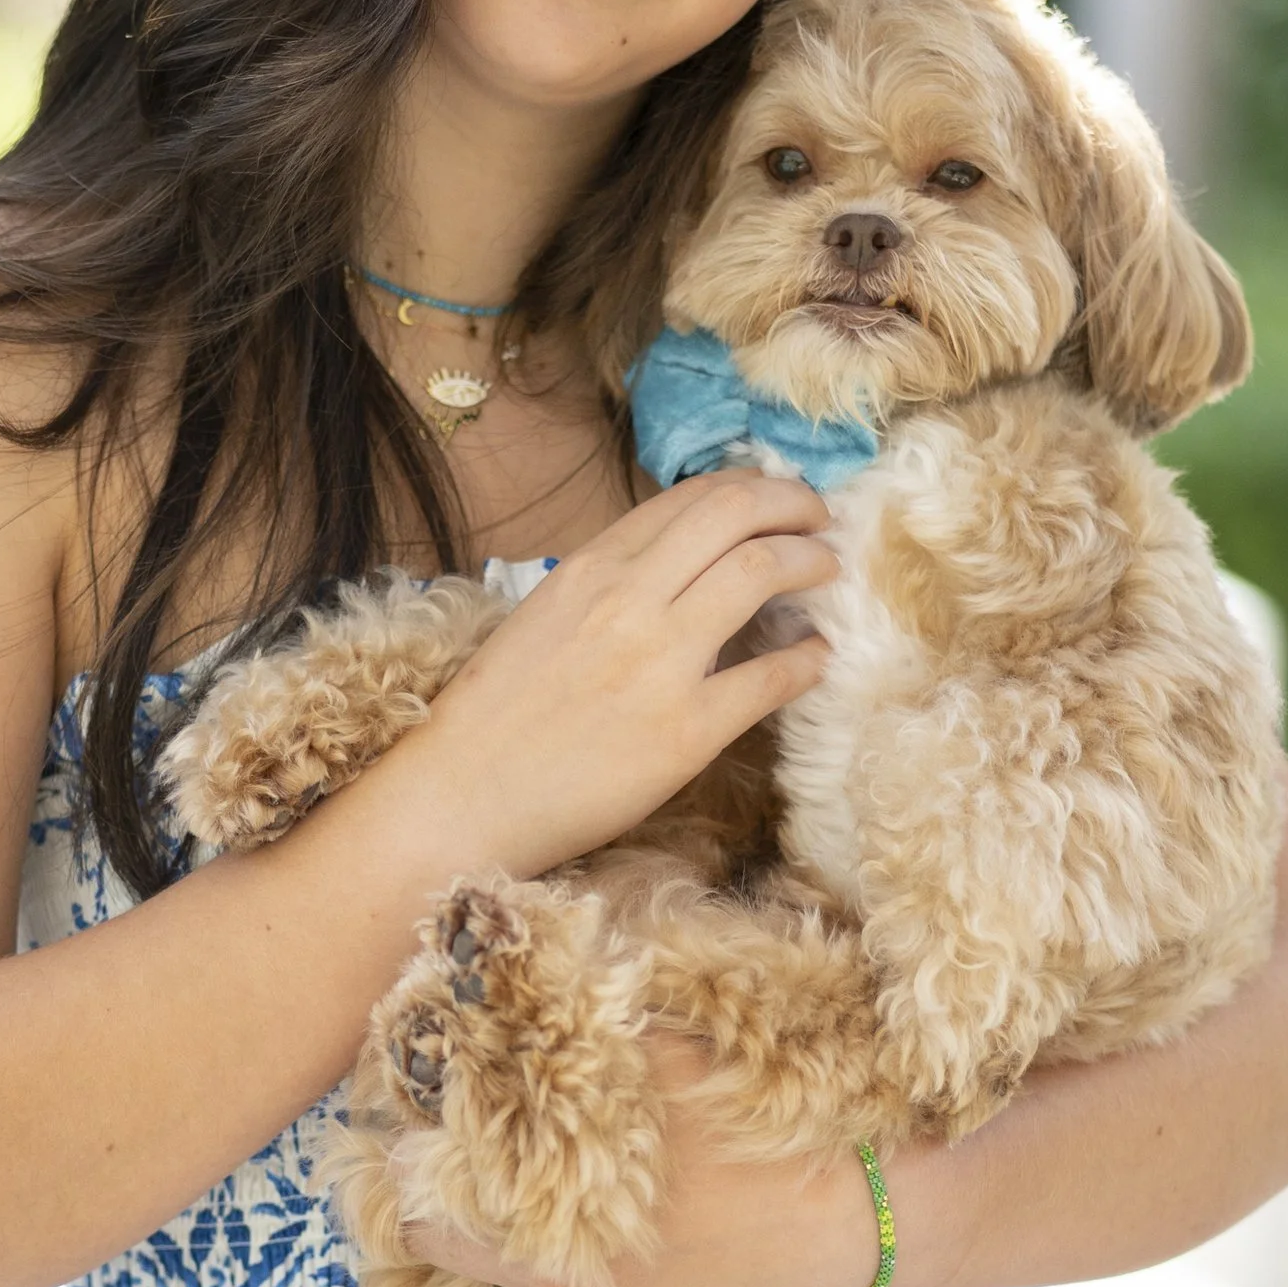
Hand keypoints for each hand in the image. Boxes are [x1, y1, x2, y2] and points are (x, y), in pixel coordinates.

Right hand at [363, 471, 837, 879]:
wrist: (462, 797)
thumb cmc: (494, 716)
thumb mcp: (544, 617)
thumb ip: (607, 584)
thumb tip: (676, 566)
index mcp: (590, 567)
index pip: (690, 498)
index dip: (749, 489)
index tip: (776, 500)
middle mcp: (629, 597)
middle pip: (737, 513)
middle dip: (794, 505)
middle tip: (819, 519)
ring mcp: (661, 661)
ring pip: (762, 571)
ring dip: (809, 561)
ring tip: (825, 571)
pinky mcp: (687, 730)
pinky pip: (772, 677)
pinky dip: (808, 658)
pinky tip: (818, 657)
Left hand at [404, 1034, 886, 1286]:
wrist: (862, 1204)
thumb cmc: (753, 1114)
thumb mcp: (653, 1052)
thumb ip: (558, 1041)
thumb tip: (478, 1002)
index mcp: (550, 1238)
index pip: (423, 1220)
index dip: (426, 1167)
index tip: (442, 1129)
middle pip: (470, 1253)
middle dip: (477, 1201)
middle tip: (508, 1148)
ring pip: (526, 1280)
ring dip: (538, 1233)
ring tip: (592, 1182)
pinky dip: (588, 1267)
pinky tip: (641, 1228)